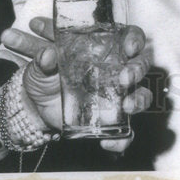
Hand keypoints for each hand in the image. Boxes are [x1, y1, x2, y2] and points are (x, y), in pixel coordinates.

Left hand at [1, 16, 152, 153]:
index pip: (131, 38)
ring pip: (142, 95)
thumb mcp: (41, 66)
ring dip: (140, 100)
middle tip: (126, 77)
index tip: (130, 46)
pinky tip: (108, 141)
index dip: (135, 40)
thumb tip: (48, 54)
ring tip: (127, 106)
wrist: (37, 106)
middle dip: (138, 69)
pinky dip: (122, 139)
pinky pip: (125, 132)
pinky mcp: (111, 121)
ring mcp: (117, 96)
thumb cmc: (45, 77)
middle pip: (141, 64)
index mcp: (105, 50)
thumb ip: (43, 60)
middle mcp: (117, 71)